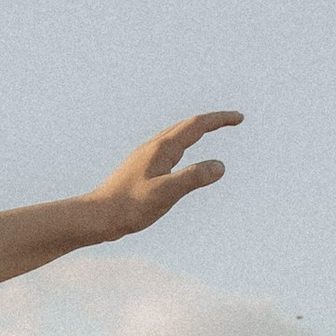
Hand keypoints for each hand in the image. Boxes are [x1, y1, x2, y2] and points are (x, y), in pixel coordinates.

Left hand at [84, 110, 238, 243]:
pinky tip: (179, 155)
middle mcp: (152, 147)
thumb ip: (193, 178)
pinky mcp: (139, 169)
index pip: (196, 126)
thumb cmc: (129, 207)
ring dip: (195, 129)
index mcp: (161, 149)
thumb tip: (220, 166)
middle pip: (186, 125)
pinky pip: (167, 148)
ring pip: (175, 135)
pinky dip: (182, 143)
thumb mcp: (166, 193)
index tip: (239, 119)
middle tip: (232, 121)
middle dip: (211, 121)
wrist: (97, 217)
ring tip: (209, 130)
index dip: (219, 120)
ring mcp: (144, 157)